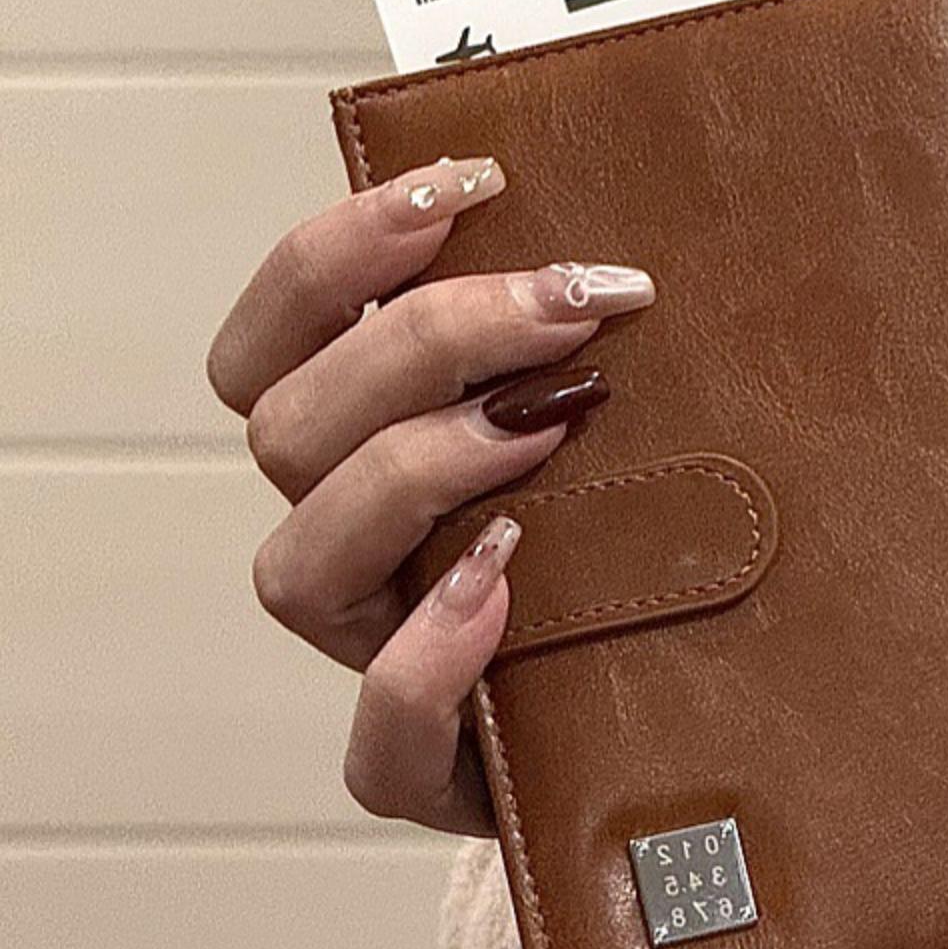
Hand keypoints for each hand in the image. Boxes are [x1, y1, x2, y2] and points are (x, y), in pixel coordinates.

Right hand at [206, 157, 654, 831]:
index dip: (343, 251)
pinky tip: (510, 592)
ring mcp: (378, 653)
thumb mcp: (616, 428)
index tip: (473, 181)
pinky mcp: (428, 767)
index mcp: (360, 449)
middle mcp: (350, 545)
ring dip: (419, 471)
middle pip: (288, 430)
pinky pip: (379, 744)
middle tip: (580, 301)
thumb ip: (577, 344)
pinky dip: (427, 663)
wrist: (668, 716)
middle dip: (430, 341)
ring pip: (299, 566)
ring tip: (554, 426)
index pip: (279, 336)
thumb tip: (633, 244)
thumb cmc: (642, 548)